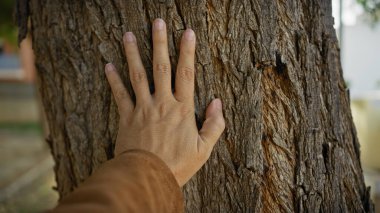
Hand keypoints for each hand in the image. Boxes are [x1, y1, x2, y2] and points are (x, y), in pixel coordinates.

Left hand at [104, 18, 224, 186]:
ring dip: (132, 54)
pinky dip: (113, 80)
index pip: (186, 74)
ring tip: (127, 34)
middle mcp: (162, 103)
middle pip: (161, 67)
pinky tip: (108, 65)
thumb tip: (217, 103)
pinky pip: (119, 95)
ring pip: (137, 75)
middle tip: (157, 22)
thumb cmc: (177, 165)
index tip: (187, 32)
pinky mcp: (127, 117)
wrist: (147, 178)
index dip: (188, 52)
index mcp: (182, 109)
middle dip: (159, 43)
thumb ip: (214, 125)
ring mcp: (142, 108)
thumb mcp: (204, 150)